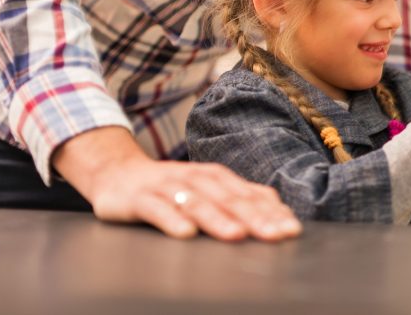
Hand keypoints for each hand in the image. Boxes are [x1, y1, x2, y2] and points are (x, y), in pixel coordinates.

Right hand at [53, 127, 301, 240]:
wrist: (118, 174)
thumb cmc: (172, 189)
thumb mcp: (208, 190)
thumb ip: (240, 198)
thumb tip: (279, 209)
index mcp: (216, 178)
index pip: (249, 196)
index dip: (272, 213)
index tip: (292, 231)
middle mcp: (195, 179)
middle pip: (228, 199)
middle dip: (255, 217)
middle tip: (276, 235)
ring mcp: (167, 187)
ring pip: (196, 203)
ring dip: (217, 219)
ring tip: (237, 236)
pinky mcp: (139, 199)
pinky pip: (157, 210)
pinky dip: (171, 220)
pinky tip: (185, 234)